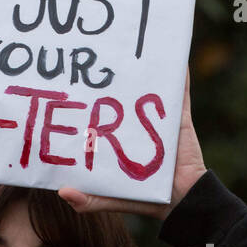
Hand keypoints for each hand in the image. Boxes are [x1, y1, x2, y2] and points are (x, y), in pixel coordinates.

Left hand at [57, 68, 205, 219]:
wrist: (184, 201)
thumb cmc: (145, 200)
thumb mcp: (111, 199)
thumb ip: (89, 201)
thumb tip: (62, 192)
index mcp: (116, 138)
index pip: (97, 115)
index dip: (85, 101)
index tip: (68, 83)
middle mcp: (133, 124)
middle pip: (120, 96)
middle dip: (109, 77)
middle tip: (95, 54)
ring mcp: (156, 118)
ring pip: (149, 87)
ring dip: (144, 67)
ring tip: (131, 45)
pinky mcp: (178, 117)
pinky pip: (180, 90)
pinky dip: (179, 71)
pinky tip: (174, 53)